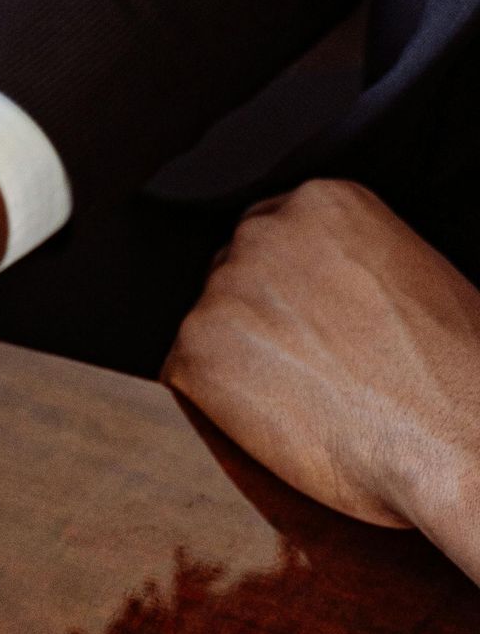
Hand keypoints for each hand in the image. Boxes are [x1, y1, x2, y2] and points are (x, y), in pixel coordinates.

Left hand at [163, 180, 479, 570]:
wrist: (451, 433)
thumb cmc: (449, 369)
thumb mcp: (409, 273)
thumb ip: (346, 262)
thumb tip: (316, 289)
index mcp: (324, 201)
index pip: (272, 234)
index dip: (281, 288)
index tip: (297, 320)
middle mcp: (265, 231)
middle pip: (231, 274)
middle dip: (253, 320)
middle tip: (295, 366)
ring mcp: (224, 289)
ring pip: (207, 327)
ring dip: (233, 363)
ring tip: (293, 399)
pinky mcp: (196, 351)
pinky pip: (182, 378)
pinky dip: (212, 405)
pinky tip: (264, 421)